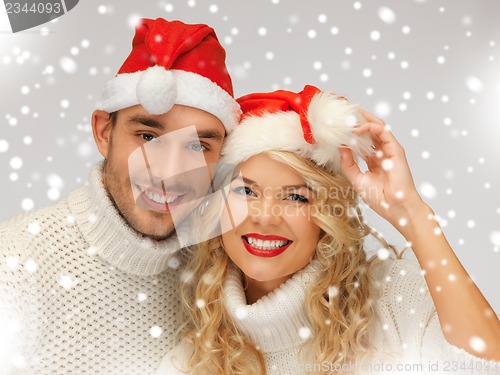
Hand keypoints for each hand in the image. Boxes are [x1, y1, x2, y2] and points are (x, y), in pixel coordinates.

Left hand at [339, 109, 425, 230]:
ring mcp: (389, 150)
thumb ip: (348, 163)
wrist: (394, 207)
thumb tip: (340, 147)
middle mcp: (382, 153)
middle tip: (343, 113)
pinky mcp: (396, 149)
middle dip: (357, 121)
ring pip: (377, 127)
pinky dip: (370, 127)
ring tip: (348, 116)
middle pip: (369, 131)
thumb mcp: (356, 179)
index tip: (338, 126)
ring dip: (362, 120)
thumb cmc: (379, 198)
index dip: (350, 133)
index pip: (361, 141)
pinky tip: (357, 128)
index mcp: (373, 160)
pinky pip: (383, 132)